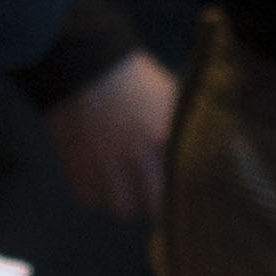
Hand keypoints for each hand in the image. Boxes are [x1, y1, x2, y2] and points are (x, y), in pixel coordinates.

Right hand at [47, 51, 180, 223]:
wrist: (82, 66)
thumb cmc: (132, 79)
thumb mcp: (170, 98)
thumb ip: (184, 129)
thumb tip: (198, 155)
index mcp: (165, 139)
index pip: (182, 187)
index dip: (181, 193)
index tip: (180, 192)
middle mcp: (137, 159)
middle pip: (153, 207)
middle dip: (155, 203)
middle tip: (153, 194)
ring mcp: (104, 167)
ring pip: (122, 210)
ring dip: (126, 203)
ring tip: (127, 189)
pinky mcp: (77, 170)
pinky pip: (91, 200)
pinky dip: (98, 195)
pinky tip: (102, 178)